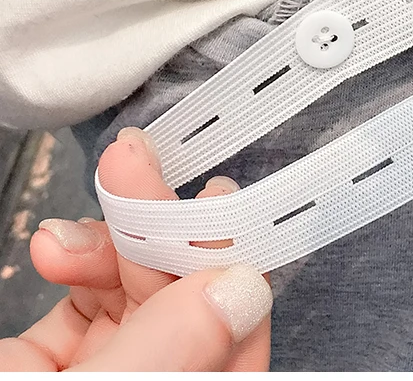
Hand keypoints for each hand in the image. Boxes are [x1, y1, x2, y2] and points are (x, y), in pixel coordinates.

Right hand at [0, 128, 271, 370]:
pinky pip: (92, 299)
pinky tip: (53, 249)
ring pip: (141, 290)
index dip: (224, 261)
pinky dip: (79, 262)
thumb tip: (244, 291)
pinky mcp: (63, 362)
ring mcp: (114, 373)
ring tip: (64, 233)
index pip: (237, 333)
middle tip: (135, 168)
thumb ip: (165, 356)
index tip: (211, 200)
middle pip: (189, 302)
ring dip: (113, 243)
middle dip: (161, 231)